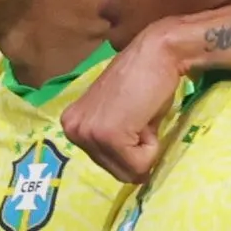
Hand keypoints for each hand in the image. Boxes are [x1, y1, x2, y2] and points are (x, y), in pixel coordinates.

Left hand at [61, 23, 186, 183]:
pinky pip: (139, 164)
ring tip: (142, 115)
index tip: (134, 116)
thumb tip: (132, 176)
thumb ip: (114, 143)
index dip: (131, 147)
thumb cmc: (146, 80)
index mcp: (71, 125)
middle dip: (137, 150)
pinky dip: (152, 144)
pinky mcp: (108, 135)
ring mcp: (87, 133)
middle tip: (140, 116)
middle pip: (116, 171)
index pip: (107, 164)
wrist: (159, 54)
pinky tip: (145, 116)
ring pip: (129, 170)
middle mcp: (72, 130)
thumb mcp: (120, 117)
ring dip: (145, 147)